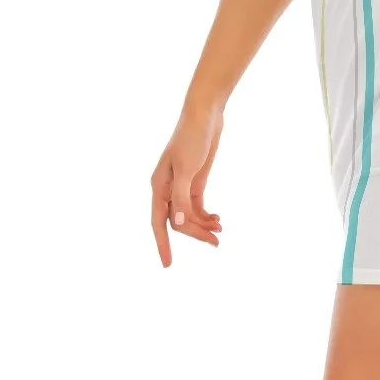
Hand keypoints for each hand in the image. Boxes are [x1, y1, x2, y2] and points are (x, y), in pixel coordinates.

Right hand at [151, 103, 223, 266]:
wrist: (205, 114)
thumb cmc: (192, 137)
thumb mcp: (187, 168)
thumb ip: (181, 197)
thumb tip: (177, 224)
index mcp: (159, 186)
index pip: (158, 222)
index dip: (163, 244)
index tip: (168, 265)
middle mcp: (167, 188)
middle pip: (178, 221)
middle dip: (195, 233)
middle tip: (216, 243)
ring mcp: (181, 185)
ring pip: (188, 215)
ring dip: (203, 225)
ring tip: (221, 231)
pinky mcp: (195, 180)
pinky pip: (197, 205)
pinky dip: (206, 214)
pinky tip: (218, 220)